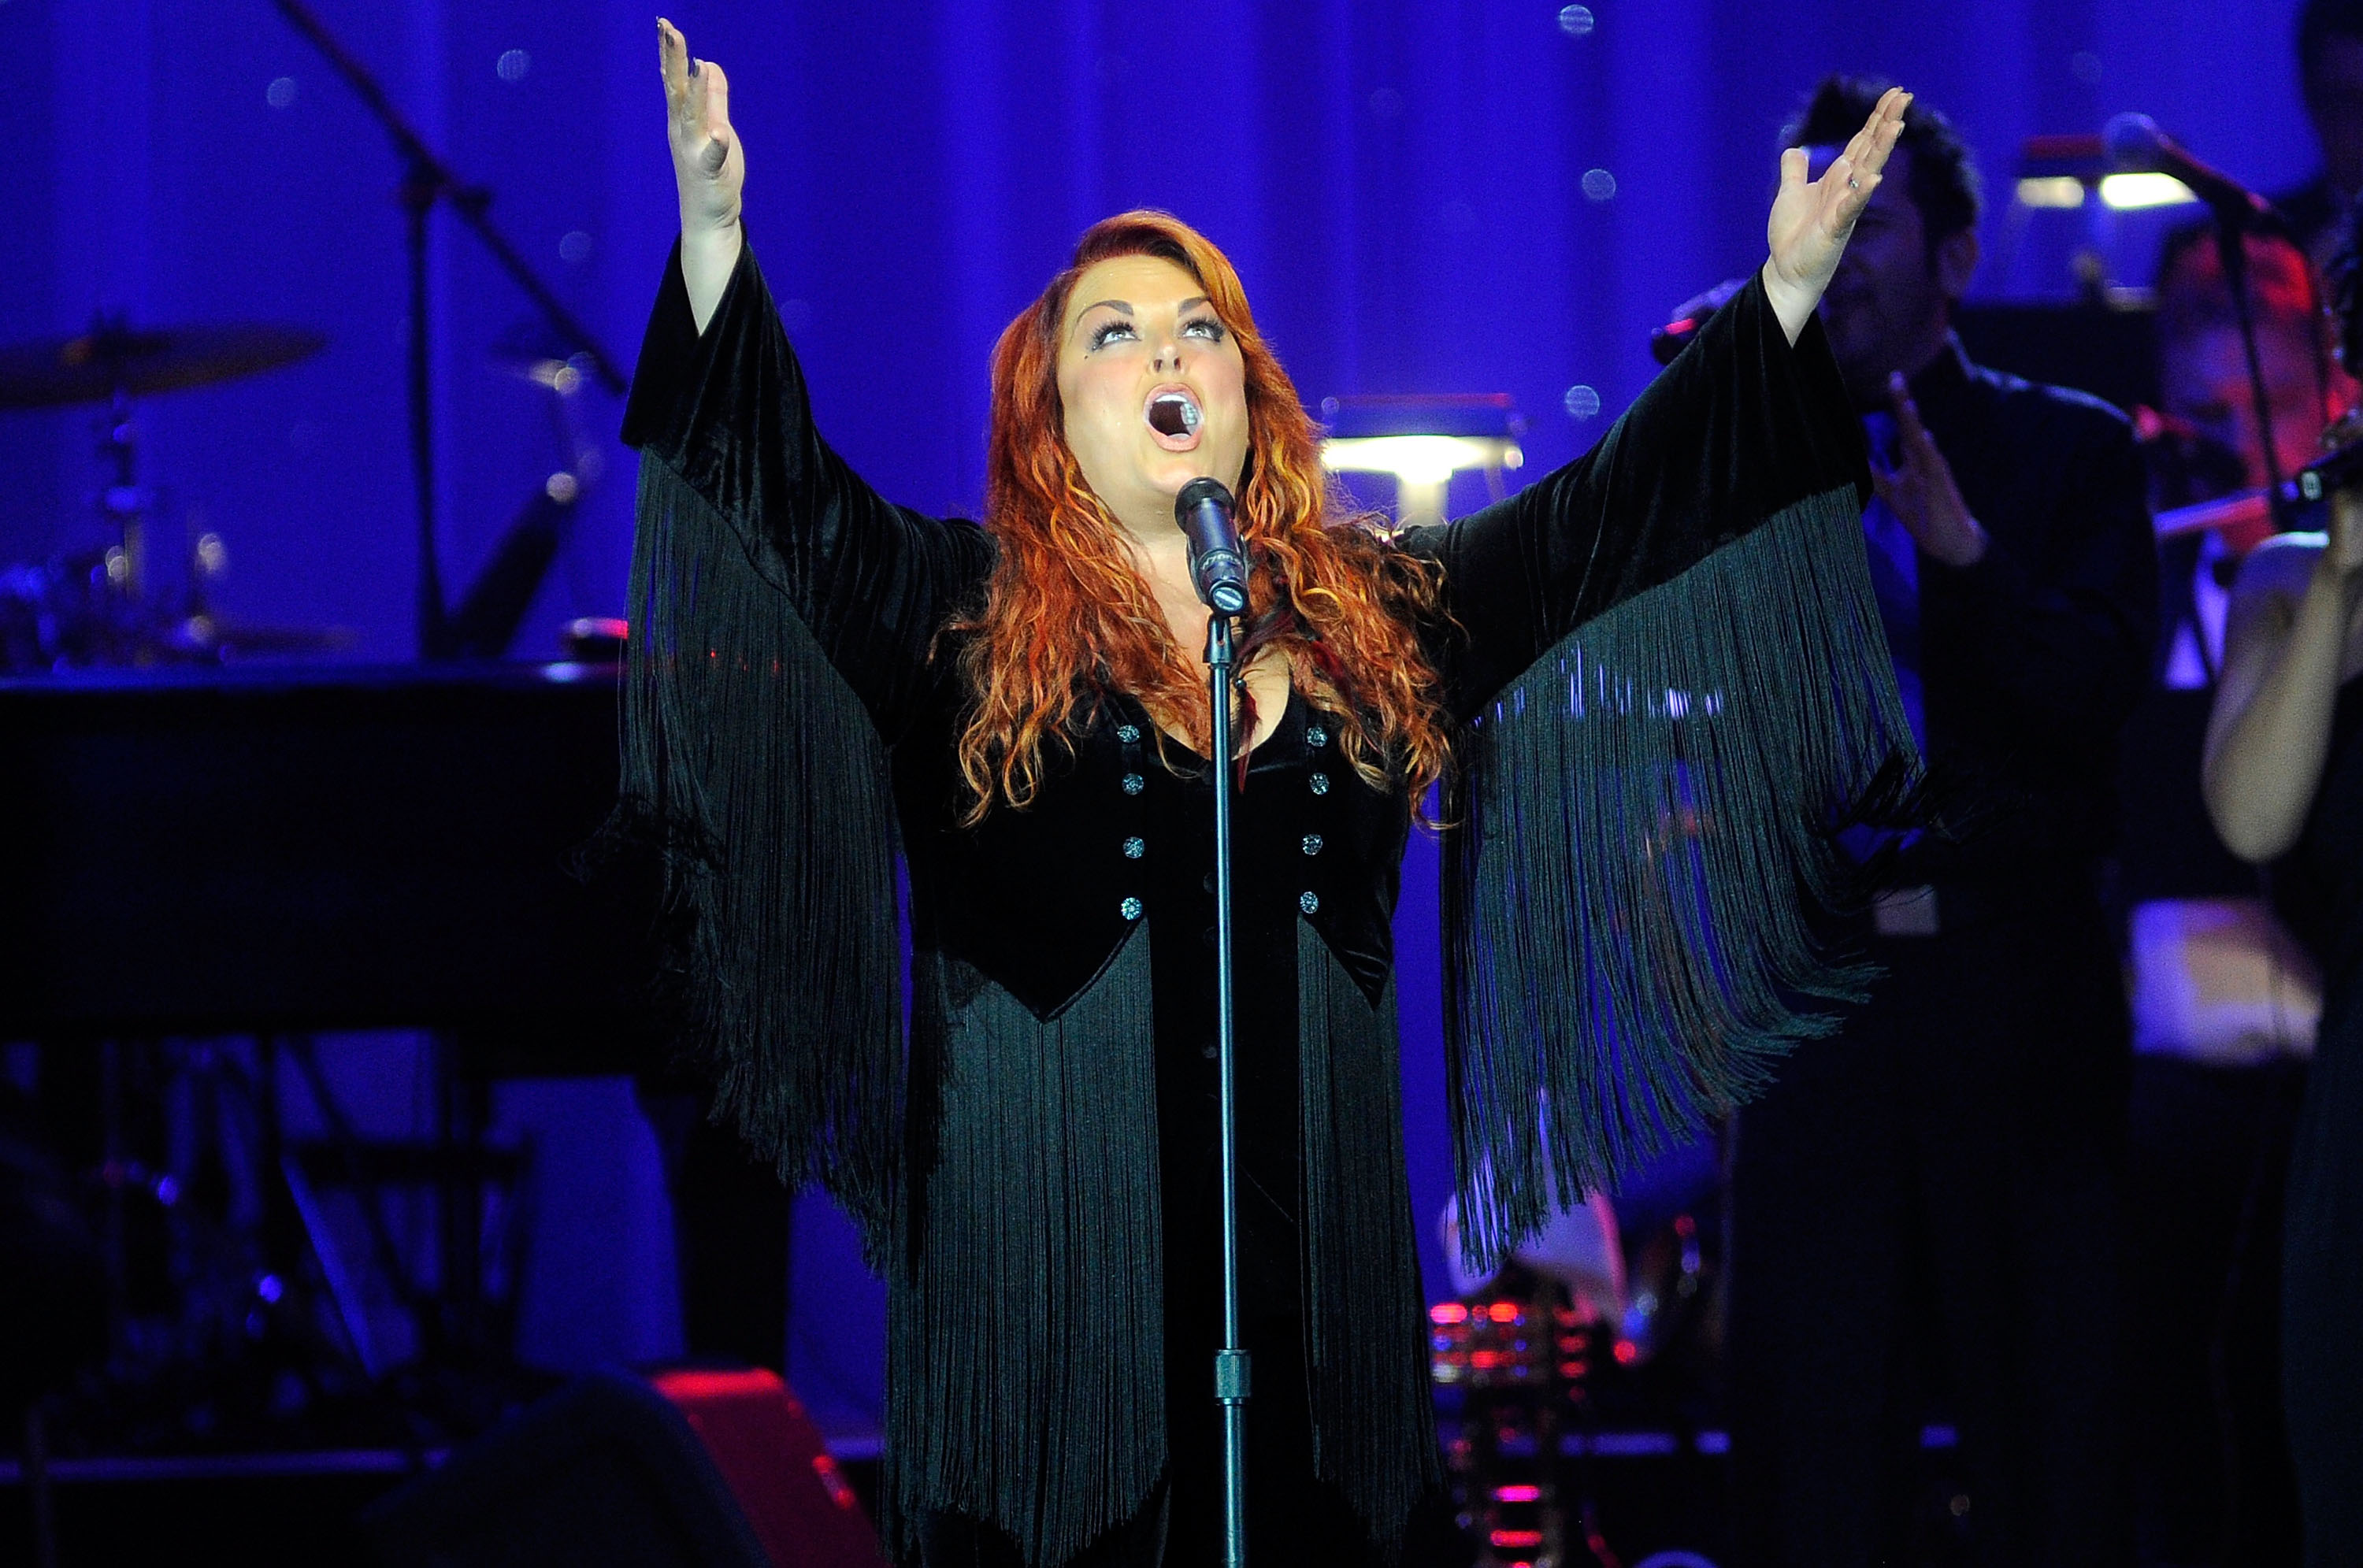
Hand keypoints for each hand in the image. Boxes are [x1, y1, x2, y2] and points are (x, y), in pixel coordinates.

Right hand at [660, 18, 741, 233]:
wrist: (708, 216)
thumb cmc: (710, 170)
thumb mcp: (714, 126)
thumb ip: (713, 97)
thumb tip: (708, 64)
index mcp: (682, 119)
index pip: (674, 80)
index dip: (670, 53)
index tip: (664, 24)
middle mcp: (682, 131)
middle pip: (677, 90)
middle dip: (673, 60)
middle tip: (669, 30)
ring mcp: (694, 151)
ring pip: (693, 116)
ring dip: (696, 91)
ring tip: (700, 65)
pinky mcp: (709, 171)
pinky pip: (712, 156)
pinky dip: (715, 143)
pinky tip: (718, 133)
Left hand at [1761, 86, 1910, 340]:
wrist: (1787, 269)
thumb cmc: (1793, 235)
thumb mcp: (1789, 194)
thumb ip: (1795, 172)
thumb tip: (1794, 150)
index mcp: (1838, 178)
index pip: (1862, 142)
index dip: (1877, 118)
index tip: (1895, 94)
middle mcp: (1847, 188)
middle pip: (1870, 149)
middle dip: (1886, 122)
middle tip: (1904, 96)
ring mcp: (1844, 206)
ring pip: (1867, 172)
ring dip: (1881, 149)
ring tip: (1896, 125)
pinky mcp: (1836, 227)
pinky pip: (1851, 206)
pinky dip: (1861, 192)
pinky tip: (1873, 177)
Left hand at [1871, 372, 1987, 567]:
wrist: (1950, 541)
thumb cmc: (1923, 514)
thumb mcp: (1891, 492)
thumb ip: (1876, 475)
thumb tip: (1857, 462)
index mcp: (1915, 458)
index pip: (1905, 426)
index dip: (1898, 405)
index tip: (1892, 380)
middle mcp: (1926, 459)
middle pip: (1912, 426)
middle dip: (1903, 402)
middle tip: (1895, 377)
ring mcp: (1935, 471)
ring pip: (1922, 440)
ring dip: (1913, 420)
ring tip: (1904, 397)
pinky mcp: (1943, 487)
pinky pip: (1934, 467)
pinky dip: (1928, 450)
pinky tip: (1923, 436)